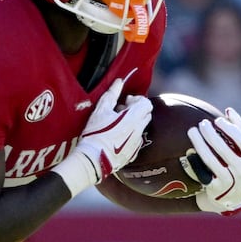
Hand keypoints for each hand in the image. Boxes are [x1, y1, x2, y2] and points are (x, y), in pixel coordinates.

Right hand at [52, 76, 153, 195]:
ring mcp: (137, 143)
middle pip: (146, 115)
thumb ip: (112, 94)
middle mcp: (139, 130)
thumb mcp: (101, 110)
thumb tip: (119, 81)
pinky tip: (116, 138)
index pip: (146, 103)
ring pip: (141, 127)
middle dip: (136, 110)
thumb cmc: (95, 134)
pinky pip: (136, 140)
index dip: (136, 100)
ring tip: (116, 125)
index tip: (124, 102)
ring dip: (133, 123)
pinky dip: (130, 135)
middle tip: (119, 112)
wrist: (93, 160)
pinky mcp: (133, 153)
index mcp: (134, 117)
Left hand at [191, 108, 240, 214]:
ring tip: (192, 131)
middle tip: (201, 123)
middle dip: (211, 134)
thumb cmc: (237, 167)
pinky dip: (195, 160)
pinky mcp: (215, 188)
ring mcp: (228, 181)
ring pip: (211, 160)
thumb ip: (240, 130)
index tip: (217, 119)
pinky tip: (188, 150)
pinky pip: (203, 172)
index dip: (229, 129)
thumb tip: (229, 110)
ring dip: (200, 144)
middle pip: (224, 149)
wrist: (231, 197)